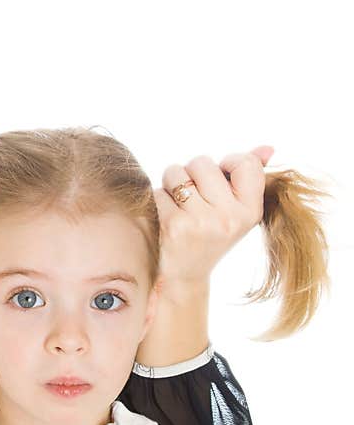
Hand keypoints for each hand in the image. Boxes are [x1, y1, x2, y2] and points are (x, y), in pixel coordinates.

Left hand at [155, 145, 272, 287]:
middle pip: (203, 162)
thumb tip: (267, 148)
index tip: (220, 177)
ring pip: (176, 172)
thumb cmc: (210, 235)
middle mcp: (229, 217)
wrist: (183, 276)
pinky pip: (158, 192)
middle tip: (194, 196)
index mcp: (250, 211)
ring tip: (179, 205)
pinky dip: (158, 200)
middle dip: (192, 173)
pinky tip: (166, 218)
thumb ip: (250, 178)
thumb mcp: (236, 212)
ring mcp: (200, 222)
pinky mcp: (173, 226)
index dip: (227, 163)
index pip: (246, 164)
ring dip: (171, 183)